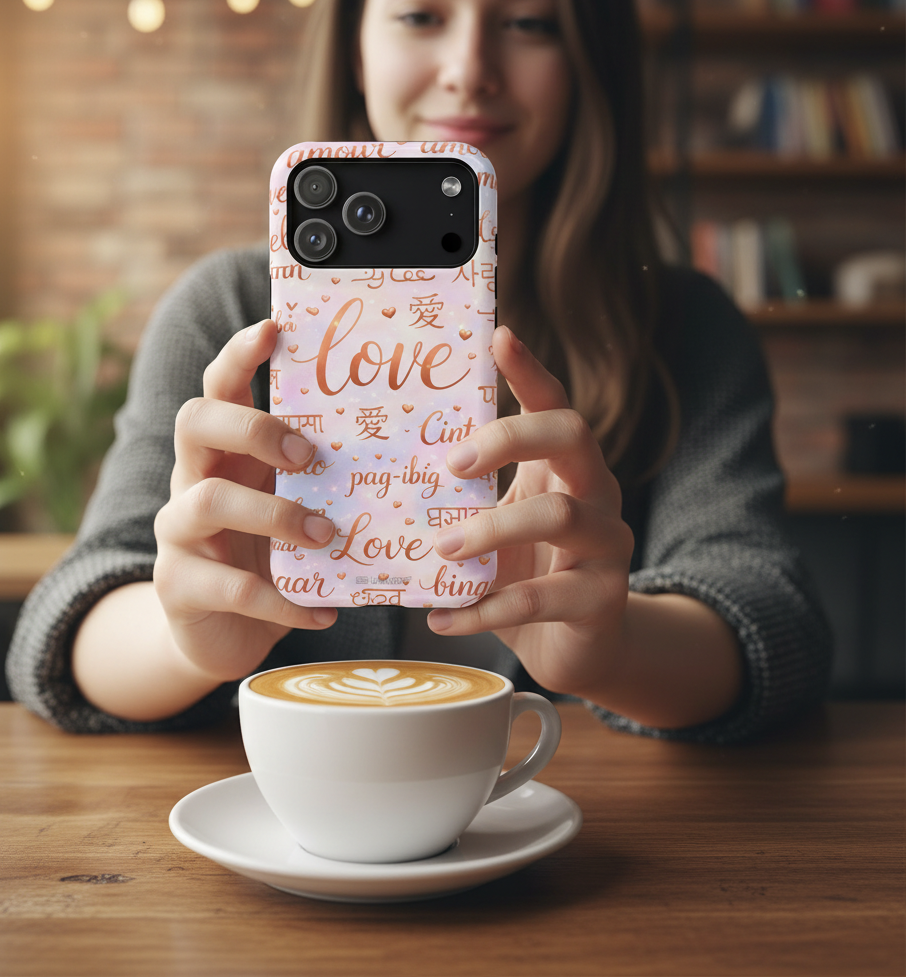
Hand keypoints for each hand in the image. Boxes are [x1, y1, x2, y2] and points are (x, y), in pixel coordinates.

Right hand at [152, 319, 337, 682]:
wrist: (221, 631)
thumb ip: (322, 478)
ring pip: (205, 502)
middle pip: (193, 423)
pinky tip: (323, 612)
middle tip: (308, 455)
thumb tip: (411, 446)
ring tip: (325, 535)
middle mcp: (190, 479)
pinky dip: (282, 601)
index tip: (272, 329)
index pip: (217, 387)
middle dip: (252, 429)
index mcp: (223, 451)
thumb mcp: (292, 505)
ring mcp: (177, 533)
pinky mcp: (180, 586)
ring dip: (273, 515)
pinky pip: (230, 588)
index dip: (237, 355)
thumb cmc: (269, 553)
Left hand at [427, 325, 634, 697]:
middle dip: (509, 438)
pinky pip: (543, 597)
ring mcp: (608, 543)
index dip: (529, 369)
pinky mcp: (603, 598)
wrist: (574, 647)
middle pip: (572, 435)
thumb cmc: (522, 572)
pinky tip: (443, 619)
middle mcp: (595, 492)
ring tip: (441, 549)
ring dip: (490, 529)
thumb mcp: (491, 527)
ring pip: (560, 514)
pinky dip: (484, 609)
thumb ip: (459, 503)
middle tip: (452, 464)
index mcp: (562, 466)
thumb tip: (375, 479)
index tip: (499, 336)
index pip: (552, 403)